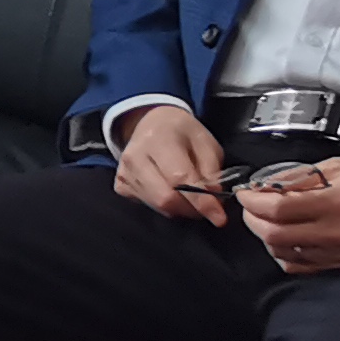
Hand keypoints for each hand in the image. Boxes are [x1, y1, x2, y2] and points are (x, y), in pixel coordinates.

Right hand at [112, 101, 234, 226]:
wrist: (151, 123)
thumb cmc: (182, 132)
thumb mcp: (205, 142)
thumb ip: (211, 171)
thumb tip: (213, 202)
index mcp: (159, 139)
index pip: (180, 178)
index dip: (201, 201)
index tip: (219, 217)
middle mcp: (135, 157)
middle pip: (165, 197)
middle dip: (190, 208)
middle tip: (206, 206)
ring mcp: (124, 172)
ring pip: (157, 205)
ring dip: (179, 208)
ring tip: (190, 197)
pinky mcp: (120, 185)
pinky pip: (147, 205)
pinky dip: (164, 206)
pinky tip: (170, 192)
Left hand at [232, 155, 339, 274]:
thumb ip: (304, 177)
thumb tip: (270, 184)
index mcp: (334, 202)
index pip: (277, 208)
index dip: (253, 201)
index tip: (245, 193)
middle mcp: (334, 231)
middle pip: (274, 234)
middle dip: (253, 220)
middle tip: (250, 206)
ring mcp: (339, 252)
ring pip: (284, 253)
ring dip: (267, 236)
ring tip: (266, 220)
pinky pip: (302, 266)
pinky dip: (285, 253)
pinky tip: (284, 239)